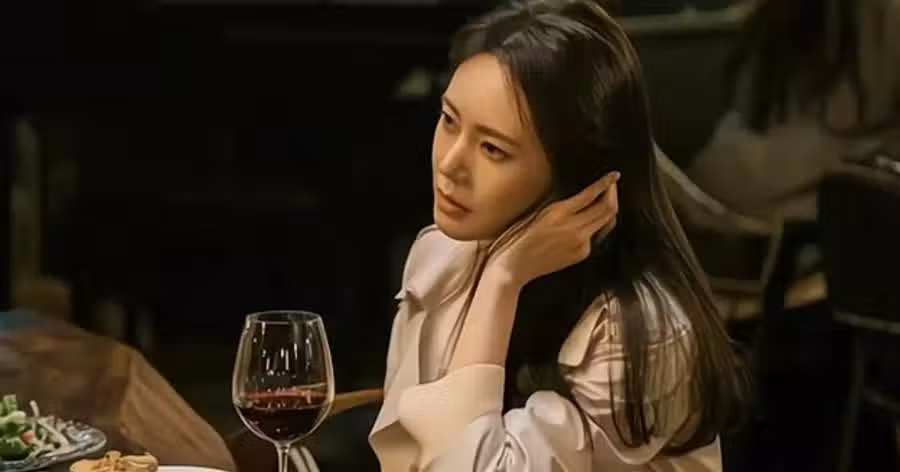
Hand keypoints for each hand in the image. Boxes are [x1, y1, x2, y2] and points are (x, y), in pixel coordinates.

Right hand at [488, 172, 619, 286]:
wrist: (515, 266)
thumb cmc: (520, 236)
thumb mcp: (539, 213)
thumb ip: (563, 205)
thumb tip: (585, 195)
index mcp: (559, 213)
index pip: (591, 194)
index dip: (606, 183)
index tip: (615, 175)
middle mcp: (574, 228)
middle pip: (607, 208)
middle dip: (613, 194)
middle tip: (612, 185)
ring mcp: (581, 243)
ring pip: (607, 221)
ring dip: (609, 208)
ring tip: (607, 198)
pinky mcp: (582, 253)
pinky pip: (597, 235)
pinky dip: (599, 224)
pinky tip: (595, 219)